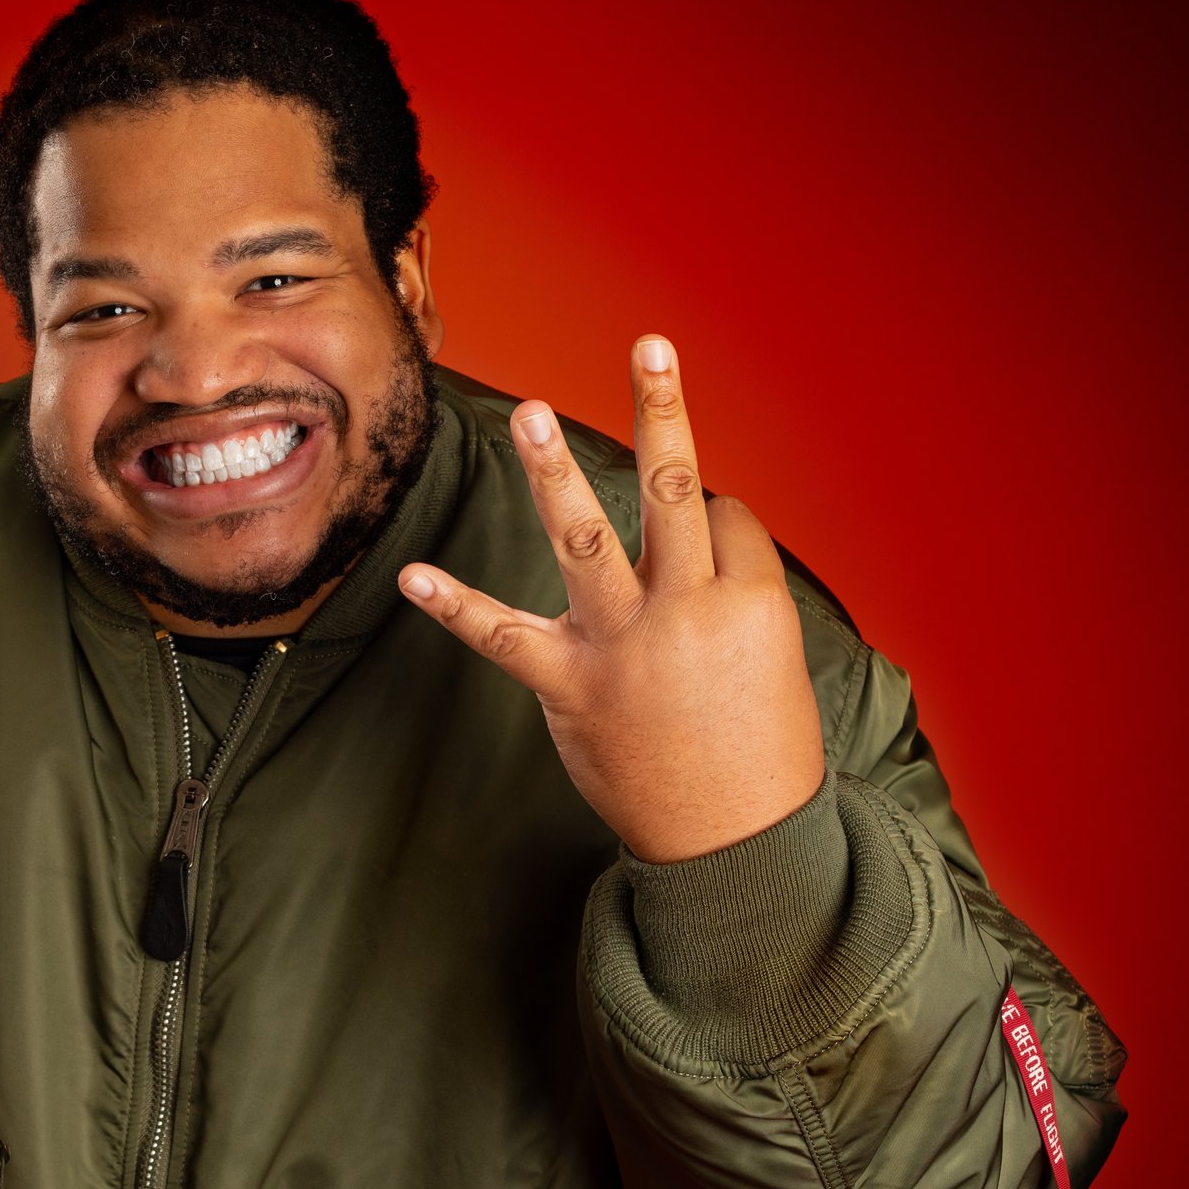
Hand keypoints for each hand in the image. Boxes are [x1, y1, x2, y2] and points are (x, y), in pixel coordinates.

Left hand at [400, 335, 823, 862]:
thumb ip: (728, 591)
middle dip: (664, 411)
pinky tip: (415, 573)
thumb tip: (693, 524)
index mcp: (750, 602)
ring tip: (531, 410)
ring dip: (554, 473)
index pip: (725, 515)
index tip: (706, 538)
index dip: (712, 517)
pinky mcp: (568, 687)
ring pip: (588, 541)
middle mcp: (688, 612)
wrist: (736, 846)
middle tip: (650, 343)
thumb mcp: (773, 659)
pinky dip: (456, 606)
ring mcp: (624, 647)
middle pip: (675, 492)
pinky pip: (503, 637)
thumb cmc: (760, 748)